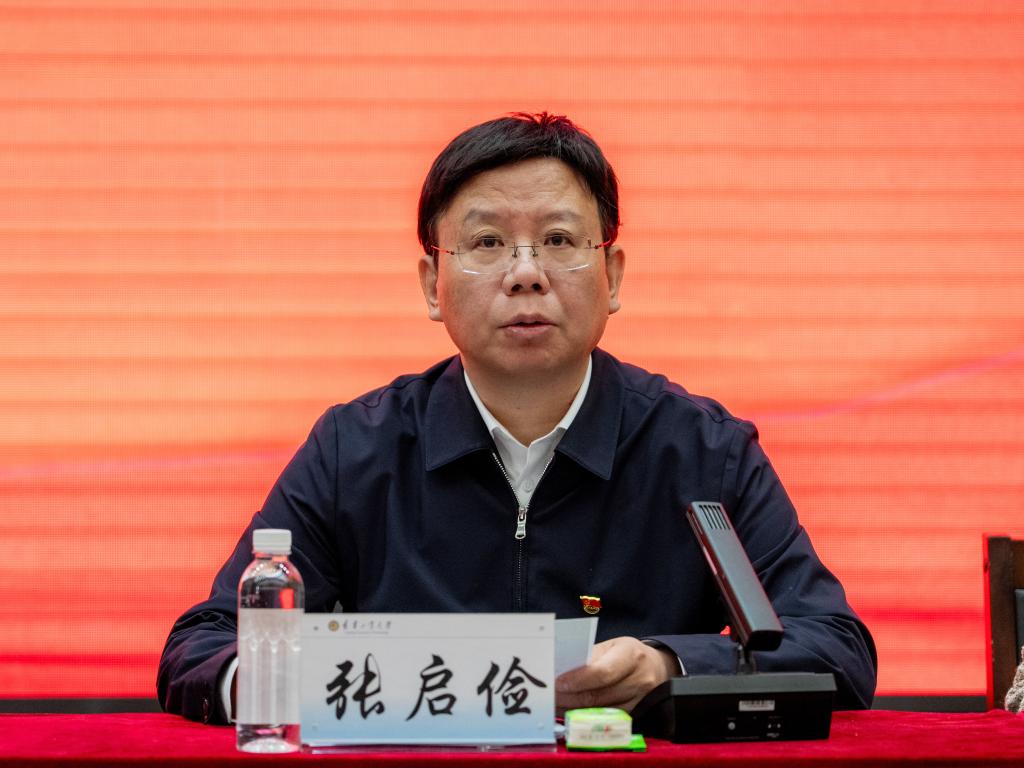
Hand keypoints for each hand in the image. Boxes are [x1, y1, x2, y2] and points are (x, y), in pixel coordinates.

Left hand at [555, 636, 679, 713]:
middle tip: (549, 696)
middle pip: (599, 696)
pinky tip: (570, 711)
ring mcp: (640, 700)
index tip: (558, 683)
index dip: (578, 680)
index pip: (602, 672)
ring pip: (600, 711)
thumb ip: (590, 657)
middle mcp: (640, 679)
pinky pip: (606, 719)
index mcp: (631, 655)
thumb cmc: (628, 653)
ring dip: (573, 709)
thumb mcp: (612, 646)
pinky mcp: (636, 715)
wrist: (658, 667)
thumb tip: (561, 669)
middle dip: (569, 697)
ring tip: (555, 704)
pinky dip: (585, 716)